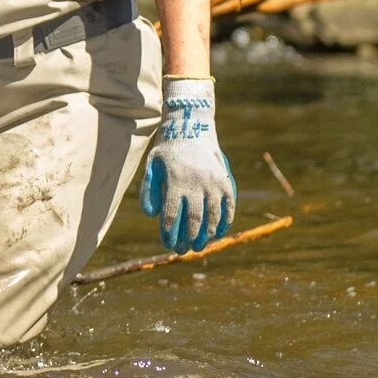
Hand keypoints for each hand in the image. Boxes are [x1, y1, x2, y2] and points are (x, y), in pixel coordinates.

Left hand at [141, 78, 235, 252]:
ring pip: (212, 217)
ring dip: (206, 235)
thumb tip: (151, 215)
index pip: (172, 216)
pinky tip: (218, 233)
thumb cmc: (168, 150)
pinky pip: (228, 206)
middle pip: (193, 220)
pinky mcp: (225, 180)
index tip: (168, 244)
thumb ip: (149, 190)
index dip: (170, 234)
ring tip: (199, 246)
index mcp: (175, 181)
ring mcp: (212, 182)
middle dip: (188, 239)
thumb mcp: (152, 165)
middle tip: (183, 251)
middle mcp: (195, 183)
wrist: (191, 126)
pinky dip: (224, 222)